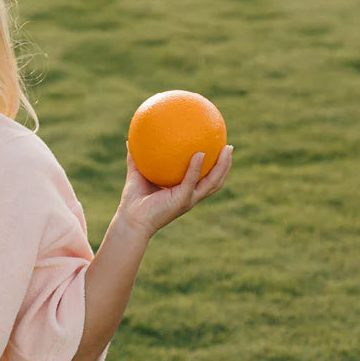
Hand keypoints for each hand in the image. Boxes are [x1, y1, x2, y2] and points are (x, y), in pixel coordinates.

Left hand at [118, 144, 232, 240]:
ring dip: (222, 166)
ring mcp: (187, 200)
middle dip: (225, 165)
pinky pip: (191, 182)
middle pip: (215, 181)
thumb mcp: (136, 175)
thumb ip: (136, 159)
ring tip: (226, 150)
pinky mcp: (181, 201)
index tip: (220, 149)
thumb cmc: (133, 201)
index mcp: (183, 192)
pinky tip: (200, 154)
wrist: (129, 220)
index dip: (215, 166)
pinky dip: (197, 168)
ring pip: (212, 183)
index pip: (205, 179)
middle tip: (230, 148)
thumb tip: (129, 140)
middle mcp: (189, 196)